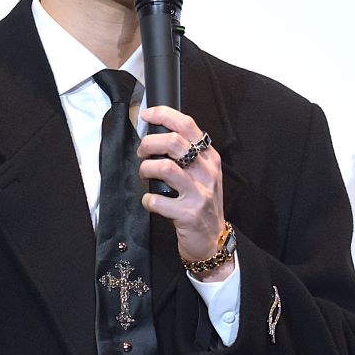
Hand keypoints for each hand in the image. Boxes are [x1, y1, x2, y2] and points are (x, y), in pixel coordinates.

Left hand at [138, 106, 230, 282]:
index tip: (148, 115)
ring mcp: (199, 193)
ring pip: (165, 167)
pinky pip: (158, 200)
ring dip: (146, 169)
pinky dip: (147, 199)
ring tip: (144, 174)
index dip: (164, 115)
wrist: (212, 240)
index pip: (188, 125)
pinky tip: (150, 201)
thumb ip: (187, 155)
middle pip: (173, 142)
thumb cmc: (201, 203)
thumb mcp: (202, 175)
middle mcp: (207, 172)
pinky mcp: (188, 213)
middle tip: (142, 153)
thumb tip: (158, 135)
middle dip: (149, 144)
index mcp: (209, 158)